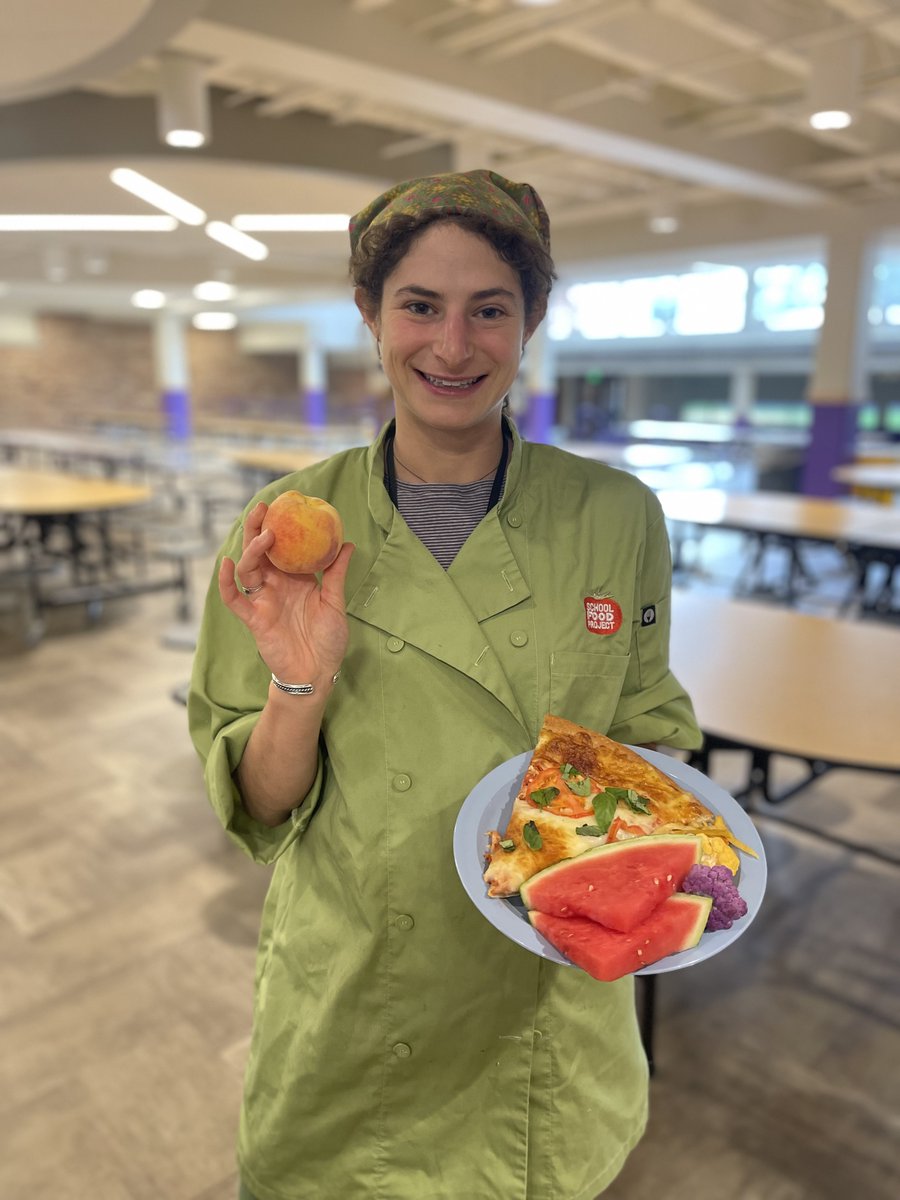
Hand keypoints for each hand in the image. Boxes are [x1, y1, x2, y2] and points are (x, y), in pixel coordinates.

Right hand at [218, 501, 354, 686]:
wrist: (317, 673)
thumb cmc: (328, 640)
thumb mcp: (335, 602)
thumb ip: (336, 574)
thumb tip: (348, 544)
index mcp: (295, 580)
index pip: (283, 548)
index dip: (280, 527)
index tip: (284, 504)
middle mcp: (276, 586)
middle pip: (261, 552)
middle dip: (259, 528)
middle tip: (264, 507)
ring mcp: (263, 600)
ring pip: (248, 568)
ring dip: (252, 549)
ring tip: (264, 534)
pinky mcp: (254, 618)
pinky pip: (235, 599)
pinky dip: (226, 582)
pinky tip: (226, 563)